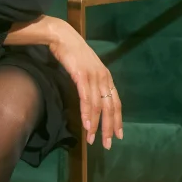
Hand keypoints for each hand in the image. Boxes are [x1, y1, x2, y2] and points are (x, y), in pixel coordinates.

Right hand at [47, 19, 122, 149]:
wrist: (63, 37)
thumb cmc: (72, 53)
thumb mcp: (86, 69)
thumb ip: (92, 82)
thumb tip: (92, 98)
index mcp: (106, 77)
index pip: (116, 102)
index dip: (117, 120)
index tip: (118, 135)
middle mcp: (104, 78)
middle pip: (110, 107)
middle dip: (109, 127)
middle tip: (108, 144)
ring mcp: (94, 77)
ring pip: (98, 106)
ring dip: (96, 125)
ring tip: (93, 139)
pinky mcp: (82, 76)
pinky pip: (86, 99)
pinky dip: (87, 114)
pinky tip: (87, 125)